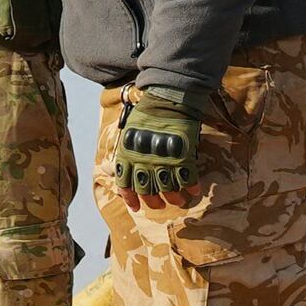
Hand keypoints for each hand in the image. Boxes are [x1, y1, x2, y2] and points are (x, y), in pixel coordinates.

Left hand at [104, 86, 208, 206]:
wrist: (167, 98)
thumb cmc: (147, 114)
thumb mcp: (128, 134)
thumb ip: (125, 154)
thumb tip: (112, 169)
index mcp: (128, 155)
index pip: (125, 184)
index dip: (130, 198)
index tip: (136, 207)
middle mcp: (144, 161)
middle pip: (147, 191)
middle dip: (153, 202)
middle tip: (159, 205)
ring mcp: (164, 160)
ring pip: (168, 189)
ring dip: (174, 198)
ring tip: (179, 200)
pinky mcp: (183, 156)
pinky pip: (187, 178)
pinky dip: (191, 187)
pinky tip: (193, 189)